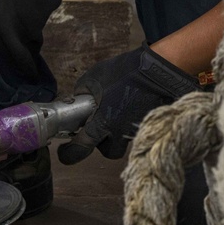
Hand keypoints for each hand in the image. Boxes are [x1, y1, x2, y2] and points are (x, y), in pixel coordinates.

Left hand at [57, 43, 198, 162]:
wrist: (159, 69)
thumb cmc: (124, 73)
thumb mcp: (93, 77)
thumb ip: (83, 93)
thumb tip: (79, 100)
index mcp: (103, 124)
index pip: (81, 149)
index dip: (69, 154)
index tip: (65, 152)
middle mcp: (120, 133)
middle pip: (108, 151)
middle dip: (103, 143)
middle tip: (100, 129)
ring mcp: (137, 130)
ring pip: (124, 141)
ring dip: (118, 132)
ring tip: (118, 113)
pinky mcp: (150, 123)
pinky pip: (136, 129)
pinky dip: (131, 121)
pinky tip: (132, 106)